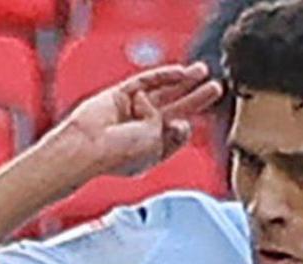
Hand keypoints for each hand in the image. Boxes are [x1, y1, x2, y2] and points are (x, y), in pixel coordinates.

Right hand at [46, 61, 222, 178]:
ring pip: (162, 93)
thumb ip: (170, 129)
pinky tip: (181, 72)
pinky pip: (145, 82)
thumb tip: (178, 117)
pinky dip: (163, 76)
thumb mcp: (155, 145)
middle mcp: (139, 131)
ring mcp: (129, 112)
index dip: (183, 128)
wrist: (87, 147)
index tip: (180, 125)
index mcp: (149, 151)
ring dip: (184, 82)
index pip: (175, 135)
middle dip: (195, 99)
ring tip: (203, 71)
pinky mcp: (119, 95)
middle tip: (216, 88)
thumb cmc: (119, 153)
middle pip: (174, 110)